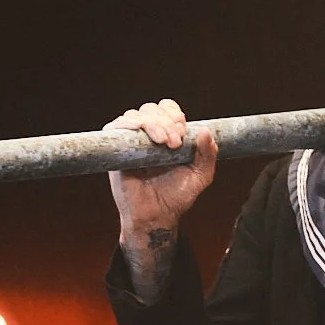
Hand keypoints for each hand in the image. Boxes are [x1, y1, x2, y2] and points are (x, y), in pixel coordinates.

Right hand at [106, 99, 216, 297]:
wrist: (156, 216)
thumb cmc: (175, 196)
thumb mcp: (200, 176)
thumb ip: (208, 155)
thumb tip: (205, 131)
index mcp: (166, 136)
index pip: (166, 109)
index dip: (174, 114)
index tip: (183, 132)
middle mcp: (147, 136)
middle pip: (151, 109)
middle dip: (166, 120)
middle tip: (176, 142)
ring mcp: (130, 142)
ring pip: (135, 115)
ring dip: (153, 122)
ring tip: (165, 143)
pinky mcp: (116, 150)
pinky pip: (116, 126)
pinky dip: (129, 123)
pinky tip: (143, 133)